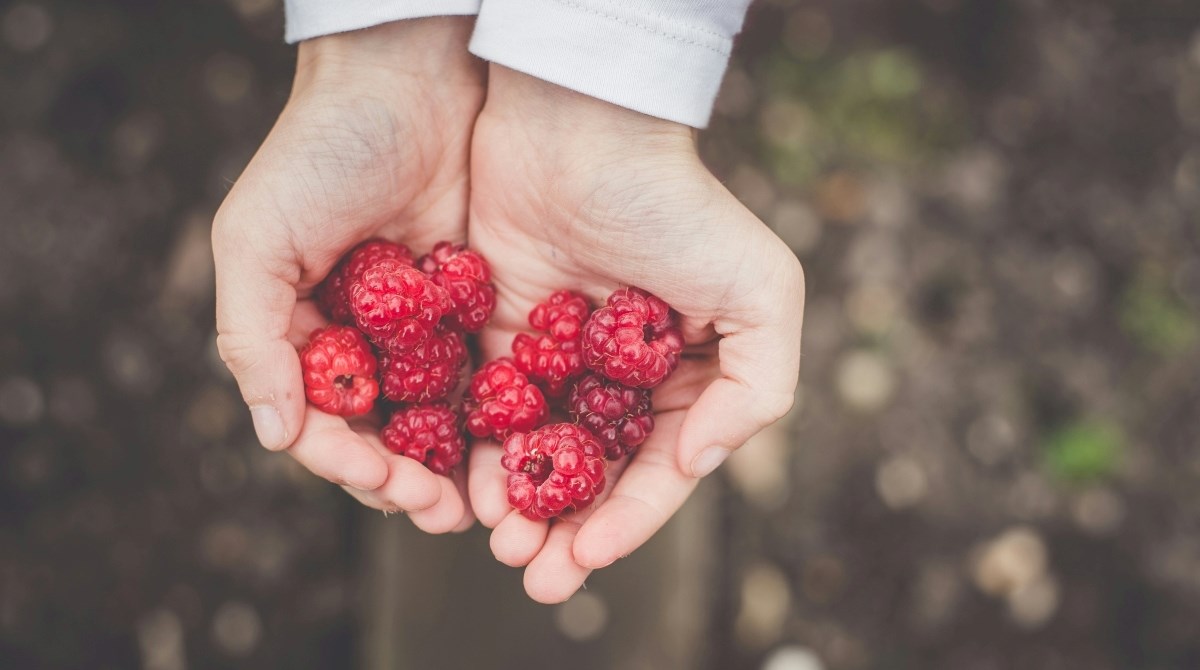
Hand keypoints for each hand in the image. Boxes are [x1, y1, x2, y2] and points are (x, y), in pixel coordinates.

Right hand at [212, 18, 483, 531]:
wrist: (410, 80)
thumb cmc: (319, 153)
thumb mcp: (256, 238)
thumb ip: (252, 337)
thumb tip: (274, 434)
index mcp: (304, 334)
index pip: (321, 422)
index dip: (348, 462)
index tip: (386, 484)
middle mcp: (364, 342)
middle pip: (385, 435)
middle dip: (409, 481)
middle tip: (445, 513)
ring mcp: (423, 330)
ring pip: (439, 418)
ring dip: (457, 466)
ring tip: (485, 503)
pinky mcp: (478, 308)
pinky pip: (489, 375)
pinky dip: (501, 416)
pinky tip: (524, 445)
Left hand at [466, 67, 805, 601]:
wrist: (579, 128)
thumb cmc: (677, 205)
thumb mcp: (761, 291)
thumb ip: (759, 388)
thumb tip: (695, 464)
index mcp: (684, 376)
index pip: (657, 469)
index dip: (628, 522)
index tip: (589, 558)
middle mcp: (620, 377)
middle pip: (592, 476)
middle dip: (566, 532)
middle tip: (536, 576)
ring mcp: (558, 358)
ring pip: (535, 455)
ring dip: (519, 507)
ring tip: (500, 545)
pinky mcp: (498, 335)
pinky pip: (486, 411)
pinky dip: (478, 454)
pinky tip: (467, 489)